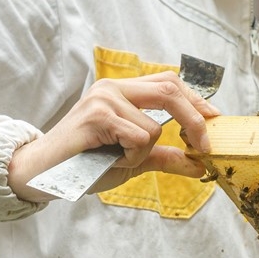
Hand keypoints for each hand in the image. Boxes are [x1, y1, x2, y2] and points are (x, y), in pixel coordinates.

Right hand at [8, 70, 219, 200]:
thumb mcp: (134, 160)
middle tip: (203, 147)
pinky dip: (129, 157)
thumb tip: (199, 165)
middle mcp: (113, 87)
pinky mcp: (97, 115)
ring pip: (153, 127)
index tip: (214, 119)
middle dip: (194, 120)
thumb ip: (165, 157)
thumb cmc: (85, 164)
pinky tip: (105, 159)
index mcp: (122, 90)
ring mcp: (104, 98)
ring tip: (114, 158)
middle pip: (171, 90)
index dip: (196, 100)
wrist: (43, 175)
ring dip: (141, 154)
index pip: (169, 82)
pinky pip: (138, 138)